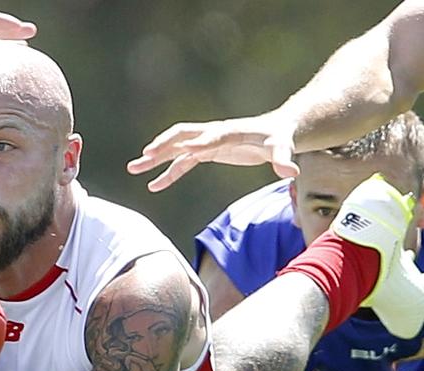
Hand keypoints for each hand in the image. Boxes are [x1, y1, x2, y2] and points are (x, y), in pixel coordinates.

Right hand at [126, 114, 299, 191]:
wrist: (276, 131)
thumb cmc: (280, 138)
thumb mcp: (283, 147)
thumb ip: (283, 159)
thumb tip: (290, 172)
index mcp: (230, 131)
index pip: (212, 136)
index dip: (201, 144)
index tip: (185, 152)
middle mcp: (214, 134)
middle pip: (182, 136)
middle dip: (162, 146)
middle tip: (143, 157)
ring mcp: (207, 142)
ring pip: (175, 148)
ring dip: (155, 158)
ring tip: (134, 169)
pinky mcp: (206, 152)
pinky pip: (182, 163)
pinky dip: (168, 173)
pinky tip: (154, 186)